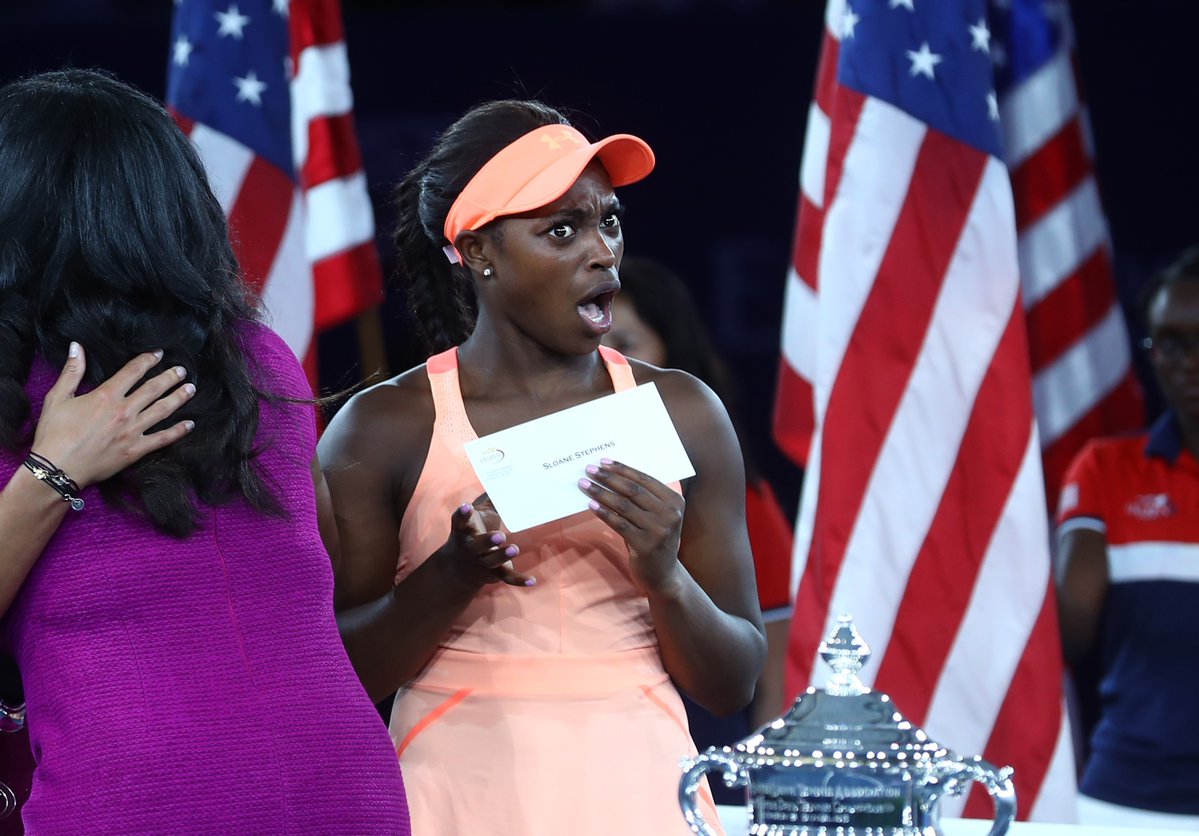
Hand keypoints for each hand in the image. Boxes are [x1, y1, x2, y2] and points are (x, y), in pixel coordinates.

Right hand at [31, 343, 196, 487]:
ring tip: (191, 389)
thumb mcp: (58, 397)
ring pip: (163, 410)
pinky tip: (190, 424)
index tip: (159, 354)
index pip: (133, 371)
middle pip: (154, 388)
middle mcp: (124, 410)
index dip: (148, 360)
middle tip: (182, 370)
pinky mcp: (136, 450)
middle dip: (170, 377)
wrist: (57, 468)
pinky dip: (179, 431)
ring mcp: (133, 431)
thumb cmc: (54, 434)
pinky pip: (163, 438)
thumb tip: (77, 346)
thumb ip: (72, 371)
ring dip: (179, 398)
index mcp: (106, 395)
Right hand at [436, 493, 534, 588]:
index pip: (460, 520)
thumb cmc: (470, 533)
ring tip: (514, 549)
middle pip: (477, 545)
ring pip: (492, 561)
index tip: (467, 506)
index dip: (463, 514)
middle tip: (499, 535)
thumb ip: (488, 500)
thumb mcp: (473, 518)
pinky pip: (507, 577)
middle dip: (487, 540)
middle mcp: (470, 547)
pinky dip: (520, 580)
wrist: (455, 569)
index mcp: (464, 531)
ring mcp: (481, 562)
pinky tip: (533, 580)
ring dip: (502, 556)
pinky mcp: (493, 574)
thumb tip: (507, 476)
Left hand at [578, 458, 685, 595]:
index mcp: (675, 501)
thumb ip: (644, 498)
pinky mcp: (645, 545)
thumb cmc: (655, 539)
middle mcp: (670, 514)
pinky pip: (619, 524)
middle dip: (608, 478)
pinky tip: (591, 505)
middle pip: (633, 490)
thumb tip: (612, 475)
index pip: (645, 479)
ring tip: (585, 485)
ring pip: (624, 506)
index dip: (622, 469)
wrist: (663, 575)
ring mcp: (659, 531)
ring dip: (601, 493)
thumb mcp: (657, 516)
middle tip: (589, 469)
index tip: (603, 462)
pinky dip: (603, 513)